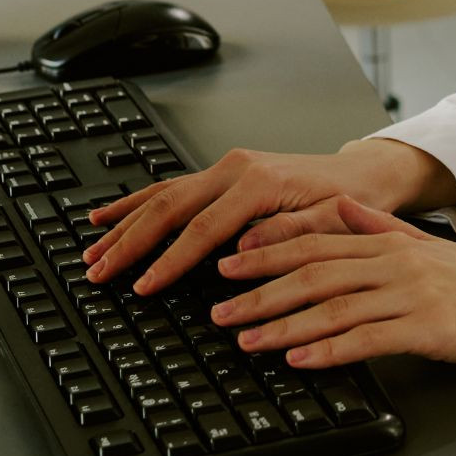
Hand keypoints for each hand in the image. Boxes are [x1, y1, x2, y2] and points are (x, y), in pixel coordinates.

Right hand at [82, 139, 453, 294]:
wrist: (364, 174)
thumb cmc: (352, 200)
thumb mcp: (333, 221)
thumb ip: (290, 234)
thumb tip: (243, 253)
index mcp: (260, 182)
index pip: (203, 228)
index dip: (170, 260)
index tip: (144, 286)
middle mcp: (236, 169)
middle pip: (169, 208)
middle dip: (130, 243)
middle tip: (99, 273)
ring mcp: (225, 168)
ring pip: (161, 195)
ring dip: (123, 224)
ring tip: (91, 250)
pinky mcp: (221, 175)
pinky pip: (169, 189)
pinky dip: (136, 204)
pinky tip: (108, 216)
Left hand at [211, 197, 455, 375]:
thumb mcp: (432, 249)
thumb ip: (381, 227)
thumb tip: (339, 206)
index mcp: (394, 242)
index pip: (317, 239)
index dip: (267, 249)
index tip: (228, 262)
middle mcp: (399, 262)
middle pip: (314, 270)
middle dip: (259, 289)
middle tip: (217, 306)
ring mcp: (414, 294)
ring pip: (333, 305)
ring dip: (282, 324)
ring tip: (245, 339)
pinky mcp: (431, 328)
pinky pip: (369, 339)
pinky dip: (329, 349)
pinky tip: (300, 360)